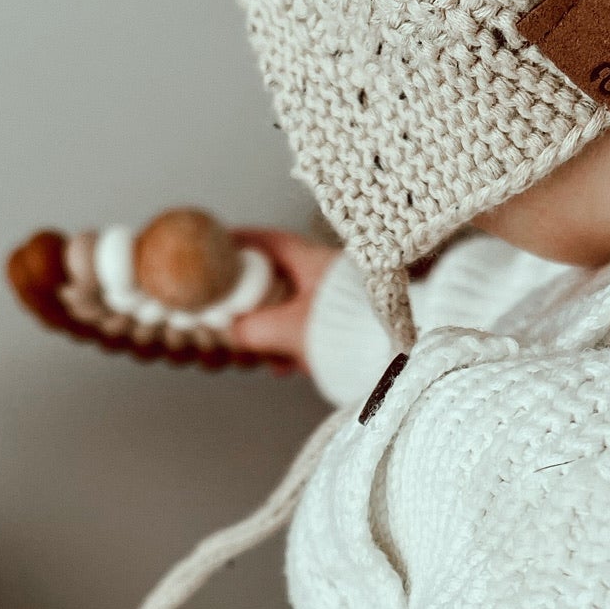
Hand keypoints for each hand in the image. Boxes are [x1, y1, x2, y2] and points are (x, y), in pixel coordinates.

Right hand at [225, 226, 340, 371]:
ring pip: (285, 310)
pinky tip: (282, 367)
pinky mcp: (341, 327)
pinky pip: (305, 331)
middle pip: (270, 280)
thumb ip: (251, 329)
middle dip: (244, 305)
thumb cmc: (348, 332)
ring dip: (264, 334)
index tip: (214, 247)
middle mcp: (321, 275)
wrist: (395, 356)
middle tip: (224, 322)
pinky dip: (288, 347)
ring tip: (251, 358)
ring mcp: (331, 302)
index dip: (237, 242)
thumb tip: (228, 333)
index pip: (265, 241)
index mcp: (309, 261)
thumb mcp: (288, 328)